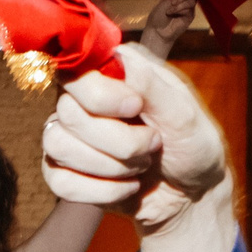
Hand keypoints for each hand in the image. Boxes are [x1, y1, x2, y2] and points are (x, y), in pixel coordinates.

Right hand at [42, 44, 230, 233]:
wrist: (194, 195)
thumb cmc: (193, 145)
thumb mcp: (184, 113)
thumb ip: (149, 85)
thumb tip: (115, 56)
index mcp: (113, 73)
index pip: (77, 71)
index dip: (99, 94)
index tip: (136, 107)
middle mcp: (86, 100)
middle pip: (68, 113)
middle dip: (119, 140)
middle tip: (153, 144)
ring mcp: (72, 136)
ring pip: (57, 145)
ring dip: (111, 166)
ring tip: (141, 165)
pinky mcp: (66, 171)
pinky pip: (60, 182)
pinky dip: (101, 191)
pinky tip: (127, 187)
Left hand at [136, 0, 198, 59]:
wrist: (157, 30)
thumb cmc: (158, 15)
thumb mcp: (165, 1)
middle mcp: (183, 0)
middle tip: (172, 1)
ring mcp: (188, 8)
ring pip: (192, 0)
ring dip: (180, 3)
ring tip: (170, 9)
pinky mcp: (190, 16)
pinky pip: (190, 8)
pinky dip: (180, 9)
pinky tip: (172, 13)